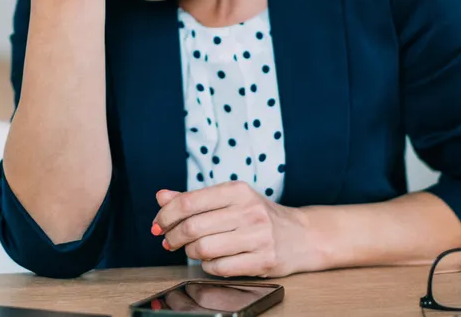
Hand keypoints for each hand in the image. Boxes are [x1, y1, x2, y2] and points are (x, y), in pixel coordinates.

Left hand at [152, 183, 323, 277]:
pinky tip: (211, 261)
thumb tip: (161, 197)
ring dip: (191, 253)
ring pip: (204, 249)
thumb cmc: (259, 216)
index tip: (159, 225)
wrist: (301, 235)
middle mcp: (248, 211)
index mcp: (237, 191)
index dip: (166, 215)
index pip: (189, 202)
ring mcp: (258, 237)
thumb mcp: (230, 199)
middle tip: (169, 241)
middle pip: (193, 227)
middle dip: (174, 237)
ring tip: (193, 250)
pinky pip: (220, 268)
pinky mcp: (263, 260)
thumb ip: (195, 199)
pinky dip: (208, 266)